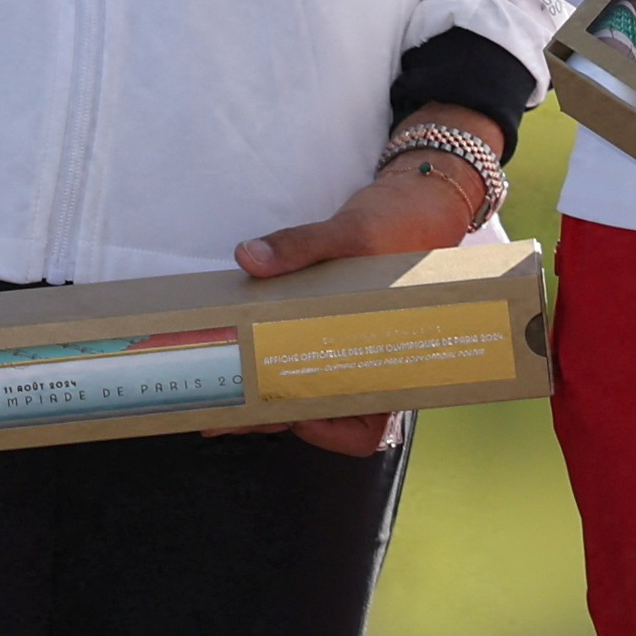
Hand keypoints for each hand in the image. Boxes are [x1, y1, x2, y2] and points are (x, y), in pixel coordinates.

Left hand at [231, 144, 493, 454]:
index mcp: (393, 358)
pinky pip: (300, 354)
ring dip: (265, 395)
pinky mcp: (329, 326)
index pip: (366, 428)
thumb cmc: (402, 224)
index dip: (331, 433)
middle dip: (272, 417)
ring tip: (220, 395)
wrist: (415, 202)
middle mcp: (370, 363)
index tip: (294, 416)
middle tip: (224, 416)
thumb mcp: (356, 231)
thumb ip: (304, 245)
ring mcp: (349, 347)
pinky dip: (269, 359)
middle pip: (323, 413)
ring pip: (308, 390)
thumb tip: (251, 258)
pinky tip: (237, 350)